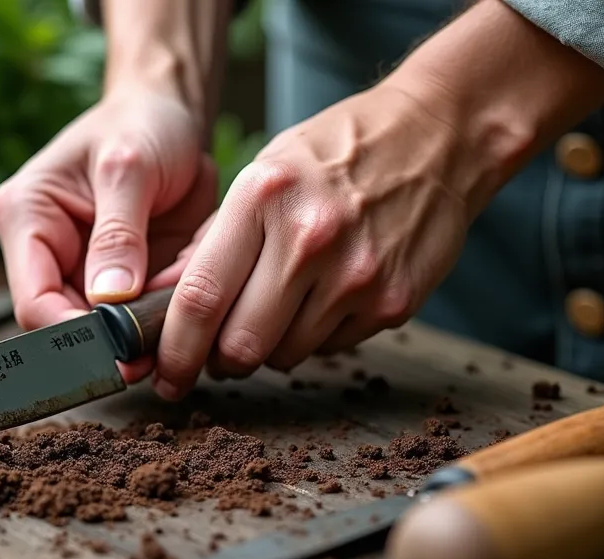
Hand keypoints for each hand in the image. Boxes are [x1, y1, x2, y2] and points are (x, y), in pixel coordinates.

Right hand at [0, 87, 217, 381]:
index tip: (116, 352)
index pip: (33, 301)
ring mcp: (85, 270)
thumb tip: (109, 297)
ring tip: (182, 327)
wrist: (171, 114)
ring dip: (145, 334)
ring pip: (108, 330)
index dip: (71, 336)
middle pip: (67, 326)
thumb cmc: (141, 123)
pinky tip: (191, 309)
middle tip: (157, 357)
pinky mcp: (123, 280)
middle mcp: (48, 251)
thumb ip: (119, 232)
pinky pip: (142, 317)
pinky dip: (166, 319)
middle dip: (114, 343)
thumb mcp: (130, 166)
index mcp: (27, 218)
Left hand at [150, 83, 494, 399]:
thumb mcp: (266, 172)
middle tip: (217, 354)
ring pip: (285, 355)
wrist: (438, 138)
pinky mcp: (393, 304)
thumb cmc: (337, 154)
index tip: (166, 374)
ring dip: (270, 347)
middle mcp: (310, 239)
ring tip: (281, 307)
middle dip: (220, 361)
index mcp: (264, 197)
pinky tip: (327, 295)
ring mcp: (356, 276)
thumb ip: (217, 239)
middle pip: (240, 344)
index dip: (175, 349)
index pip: (201, 297)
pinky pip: (331, 348)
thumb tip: (165, 302)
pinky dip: (316, 336)